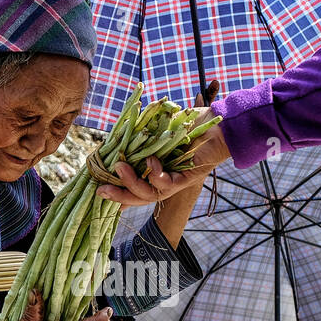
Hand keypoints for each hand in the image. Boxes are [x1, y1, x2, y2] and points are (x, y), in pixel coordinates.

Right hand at [97, 83, 228, 207]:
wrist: (220, 124)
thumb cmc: (191, 124)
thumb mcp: (159, 128)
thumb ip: (141, 136)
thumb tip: (118, 137)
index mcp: (156, 171)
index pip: (135, 187)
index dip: (118, 193)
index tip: (99, 192)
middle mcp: (165, 180)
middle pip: (139, 197)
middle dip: (118, 195)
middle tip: (100, 190)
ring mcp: (176, 181)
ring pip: (150, 194)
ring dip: (132, 184)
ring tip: (120, 167)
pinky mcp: (187, 178)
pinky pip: (168, 184)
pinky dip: (156, 173)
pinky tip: (151, 160)